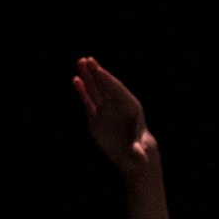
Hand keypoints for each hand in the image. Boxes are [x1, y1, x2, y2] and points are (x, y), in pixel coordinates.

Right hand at [74, 56, 156, 177]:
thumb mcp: (139, 153)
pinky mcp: (96, 115)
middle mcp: (118, 105)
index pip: (118, 92)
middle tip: (89, 60)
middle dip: (98, 73)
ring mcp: (106, 109)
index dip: (109, 81)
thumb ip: (138, 152)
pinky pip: (88, 101)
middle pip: (106, 86)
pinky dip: (83, 91)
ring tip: (81, 61)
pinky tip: (76, 80)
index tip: (100, 71)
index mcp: (131, 108)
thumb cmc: (139, 152)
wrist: (131, 156)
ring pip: (96, 90)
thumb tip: (142, 158)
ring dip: (88, 77)